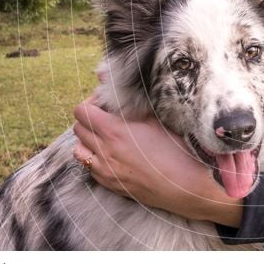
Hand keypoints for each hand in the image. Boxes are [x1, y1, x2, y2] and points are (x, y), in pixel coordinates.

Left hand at [72, 93, 242, 227]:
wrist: (186, 186)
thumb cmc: (176, 149)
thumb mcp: (156, 119)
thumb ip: (131, 101)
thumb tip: (109, 78)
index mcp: (115, 131)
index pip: (81, 112)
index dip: (91, 103)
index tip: (106, 103)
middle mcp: (104, 151)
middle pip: (77, 129)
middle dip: (89, 119)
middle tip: (107, 117)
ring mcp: (105, 171)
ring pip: (78, 150)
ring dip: (88, 140)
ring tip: (106, 137)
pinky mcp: (110, 185)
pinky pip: (89, 168)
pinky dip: (95, 159)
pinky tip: (114, 155)